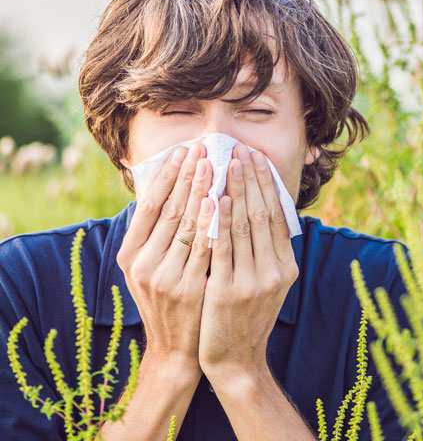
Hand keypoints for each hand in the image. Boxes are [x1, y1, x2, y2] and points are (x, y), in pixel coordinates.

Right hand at [116, 143, 214, 377]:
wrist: (176, 349)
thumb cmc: (166, 300)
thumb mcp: (149, 268)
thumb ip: (154, 234)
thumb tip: (169, 188)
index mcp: (129, 255)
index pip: (148, 205)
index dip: (166, 175)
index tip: (182, 150)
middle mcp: (142, 265)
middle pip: (168, 209)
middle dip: (187, 175)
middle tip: (202, 147)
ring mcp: (164, 278)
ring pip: (186, 224)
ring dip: (201, 190)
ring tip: (214, 163)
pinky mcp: (188, 289)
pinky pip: (204, 248)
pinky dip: (212, 222)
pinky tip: (220, 200)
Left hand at [198, 144, 298, 380]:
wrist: (235, 359)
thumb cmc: (247, 315)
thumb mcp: (268, 283)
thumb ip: (268, 250)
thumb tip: (263, 208)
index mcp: (286, 267)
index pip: (278, 215)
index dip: (268, 184)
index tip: (257, 158)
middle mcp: (275, 271)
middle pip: (262, 214)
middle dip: (251, 178)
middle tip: (241, 150)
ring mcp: (252, 282)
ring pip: (243, 226)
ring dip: (235, 190)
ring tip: (226, 163)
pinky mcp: (226, 290)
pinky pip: (222, 247)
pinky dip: (219, 220)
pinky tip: (213, 198)